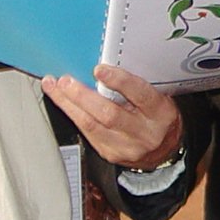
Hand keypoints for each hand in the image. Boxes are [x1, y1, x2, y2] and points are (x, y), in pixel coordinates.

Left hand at [40, 64, 182, 169]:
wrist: (165, 149)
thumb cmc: (157, 116)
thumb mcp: (158, 96)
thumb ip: (134, 85)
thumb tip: (104, 66)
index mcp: (160, 113)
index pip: (140, 95)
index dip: (119, 82)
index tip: (99, 70)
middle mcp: (144, 133)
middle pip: (109, 114)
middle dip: (82, 96)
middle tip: (65, 81)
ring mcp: (126, 147)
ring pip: (91, 126)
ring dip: (69, 104)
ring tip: (54, 88)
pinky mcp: (110, 154)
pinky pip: (86, 134)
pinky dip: (72, 115)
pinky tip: (63, 103)